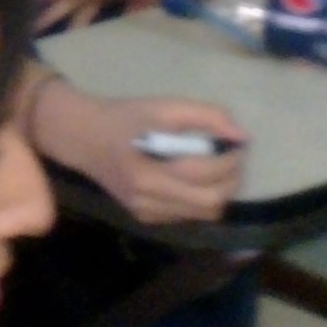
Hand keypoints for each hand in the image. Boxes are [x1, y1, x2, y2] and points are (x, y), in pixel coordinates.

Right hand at [35, 84, 245, 222]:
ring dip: (218, 191)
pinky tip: (193, 179)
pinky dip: (199, 198)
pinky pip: (187, 214)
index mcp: (148, 172)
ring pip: (203, 214)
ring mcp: (146, 213)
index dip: (231, 161)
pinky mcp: (146, 218)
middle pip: (210, 203)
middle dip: (230, 181)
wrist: (84, 139)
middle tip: (233, 159)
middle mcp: (147, 200)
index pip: (205, 175)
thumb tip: (242, 136)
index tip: (238, 144)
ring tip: (216, 168)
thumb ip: (207, 116)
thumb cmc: (124, 118)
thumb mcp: (164, 107)